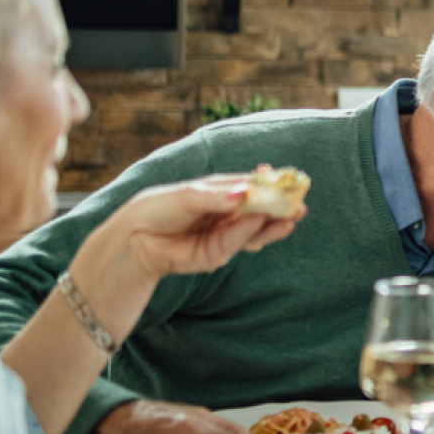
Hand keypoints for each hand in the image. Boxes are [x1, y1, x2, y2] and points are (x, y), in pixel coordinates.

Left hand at [103, 176, 304, 282]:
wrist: (135, 240)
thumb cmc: (158, 209)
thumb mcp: (187, 195)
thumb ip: (216, 196)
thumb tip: (244, 193)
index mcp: (221, 193)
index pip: (251, 186)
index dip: (269, 183)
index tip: (286, 178)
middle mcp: (227, 213)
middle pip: (260, 209)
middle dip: (280, 206)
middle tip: (299, 203)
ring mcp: (225, 234)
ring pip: (256, 229)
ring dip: (275, 223)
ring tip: (292, 216)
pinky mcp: (219, 254)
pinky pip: (239, 242)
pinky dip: (253, 233)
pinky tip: (265, 223)